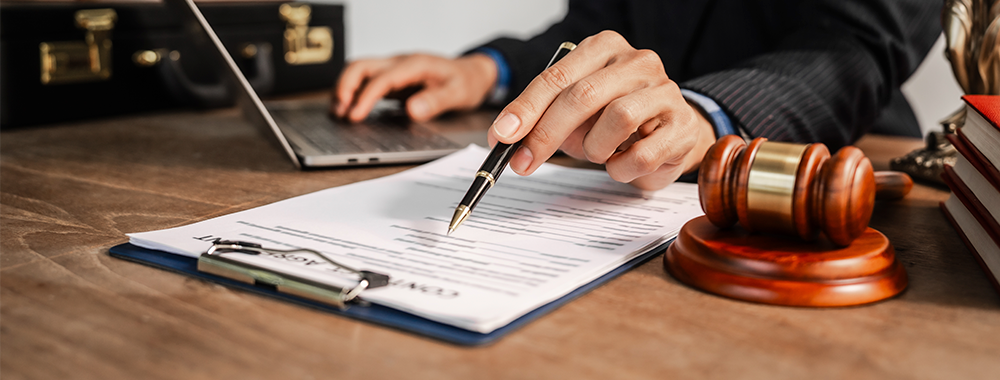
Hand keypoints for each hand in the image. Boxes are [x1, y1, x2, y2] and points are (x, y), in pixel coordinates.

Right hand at [332, 53, 496, 121]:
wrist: (472, 74)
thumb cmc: (465, 82)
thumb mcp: (458, 93)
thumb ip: (435, 101)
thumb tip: (412, 110)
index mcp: (414, 65)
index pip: (382, 78)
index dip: (365, 97)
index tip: (355, 116)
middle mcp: (400, 64)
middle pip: (361, 66)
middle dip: (345, 87)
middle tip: (339, 113)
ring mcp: (394, 70)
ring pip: (359, 72)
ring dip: (345, 90)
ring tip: (339, 113)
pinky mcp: (392, 80)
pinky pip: (367, 82)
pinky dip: (354, 94)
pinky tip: (350, 110)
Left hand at [488, 31, 716, 189]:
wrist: (674, 132)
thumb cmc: (617, 120)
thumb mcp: (576, 112)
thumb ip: (544, 118)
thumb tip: (505, 139)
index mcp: (604, 48)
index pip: (556, 76)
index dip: (525, 108)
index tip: (501, 136)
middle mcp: (637, 62)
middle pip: (582, 96)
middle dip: (546, 134)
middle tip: (524, 163)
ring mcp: (664, 91)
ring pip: (616, 120)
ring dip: (594, 148)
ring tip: (598, 154)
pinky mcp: (681, 125)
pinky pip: (641, 154)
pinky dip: (621, 167)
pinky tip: (621, 164)